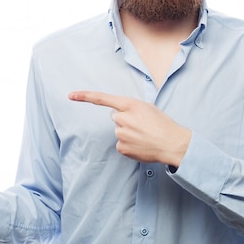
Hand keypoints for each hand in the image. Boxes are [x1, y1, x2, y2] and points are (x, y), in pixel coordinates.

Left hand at [69, 91, 191, 166]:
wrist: (172, 143)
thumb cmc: (162, 124)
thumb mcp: (148, 107)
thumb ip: (131, 108)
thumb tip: (119, 115)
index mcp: (129, 104)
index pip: (102, 98)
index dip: (85, 96)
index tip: (71, 95)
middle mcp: (122, 118)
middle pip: (115, 117)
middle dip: (125, 120)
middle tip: (142, 125)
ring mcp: (121, 134)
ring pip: (119, 131)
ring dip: (129, 133)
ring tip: (144, 135)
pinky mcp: (122, 147)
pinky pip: (121, 144)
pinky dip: (129, 145)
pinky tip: (141, 144)